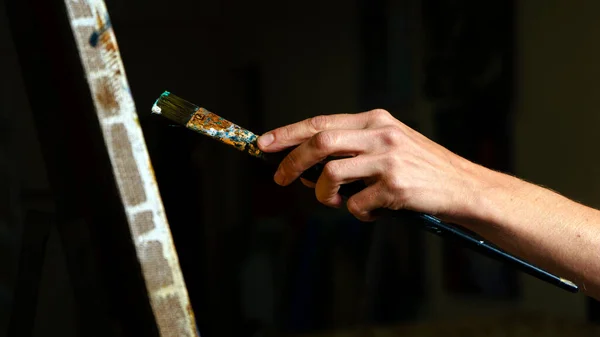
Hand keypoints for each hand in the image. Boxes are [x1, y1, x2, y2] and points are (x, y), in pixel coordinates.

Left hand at [257, 109, 482, 221]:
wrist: (462, 186)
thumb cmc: (419, 167)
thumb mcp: (388, 143)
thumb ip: (352, 147)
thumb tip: (307, 165)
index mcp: (375, 120)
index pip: (321, 123)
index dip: (288, 133)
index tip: (264, 144)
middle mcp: (380, 134)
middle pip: (320, 143)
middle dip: (292, 162)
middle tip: (280, 179)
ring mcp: (388, 160)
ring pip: (332, 175)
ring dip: (324, 194)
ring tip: (335, 201)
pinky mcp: (395, 187)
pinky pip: (356, 205)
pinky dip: (356, 213)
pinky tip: (373, 211)